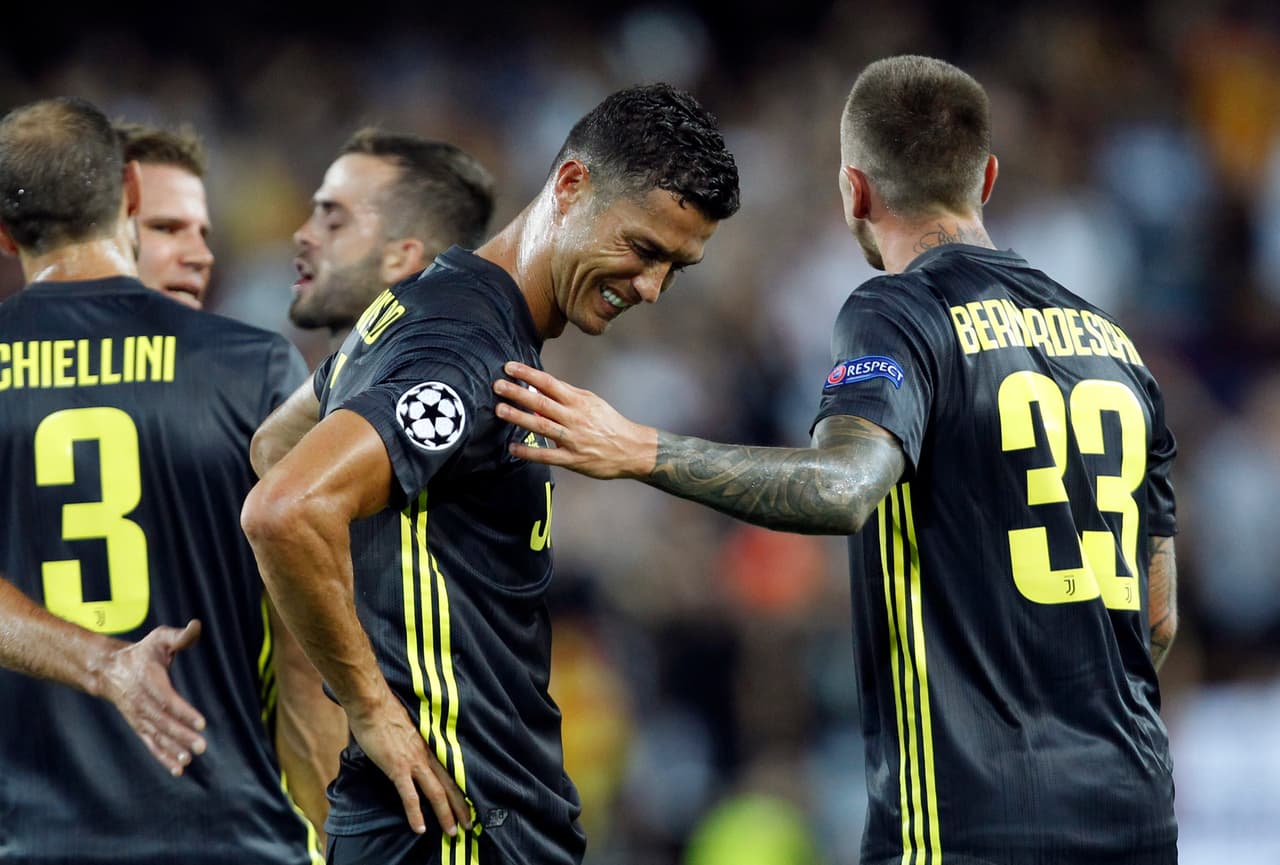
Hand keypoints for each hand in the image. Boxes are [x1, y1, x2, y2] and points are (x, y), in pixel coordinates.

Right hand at [98, 619, 207, 776]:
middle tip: (201, 746)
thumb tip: (197, 625)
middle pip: (163, 722)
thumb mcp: (159, 639)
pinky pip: (151, 743)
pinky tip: (178, 769)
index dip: (183, 711)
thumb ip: (180, 636)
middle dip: (182, 735)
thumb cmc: (142, 652)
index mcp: (149, 680)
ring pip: (156, 736)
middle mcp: (141, 702)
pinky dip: (163, 757)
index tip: (201, 722)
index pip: (167, 699)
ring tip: (189, 760)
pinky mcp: (139, 726)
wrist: (108, 670)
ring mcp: (139, 717)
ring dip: (172, 749)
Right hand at [346, 693, 471, 836]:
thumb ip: (413, 740)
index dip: (461, 789)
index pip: (451, 771)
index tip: (470, 802)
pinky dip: (416, 814)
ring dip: (446, 815)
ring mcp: (414, 762)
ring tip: (453, 832)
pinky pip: (410, 795)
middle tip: (471, 825)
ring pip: (437, 793)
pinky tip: (420, 829)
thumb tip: (411, 746)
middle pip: (450, 786)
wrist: (373, 703)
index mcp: (430, 746)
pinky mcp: (398, 767)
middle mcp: (427, 755)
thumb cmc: (386, 712)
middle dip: (461, 808)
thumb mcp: (407, 728)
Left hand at [492, 362, 657, 478]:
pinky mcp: (573, 459)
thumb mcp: (591, 402)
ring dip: (519, 417)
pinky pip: (547, 455)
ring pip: (542, 426)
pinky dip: (529, 451)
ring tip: (500, 410)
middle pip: (542, 403)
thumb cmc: (609, 423)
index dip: (528, 374)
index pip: (549, 383)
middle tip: (498, 385)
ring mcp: (573, 439)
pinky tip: (513, 447)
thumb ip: (566, 395)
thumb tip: (538, 388)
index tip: (509, 367)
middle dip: (518, 393)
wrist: (632, 449)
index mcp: (579, 401)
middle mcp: (575, 418)